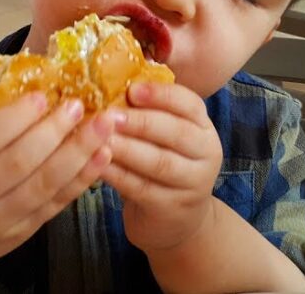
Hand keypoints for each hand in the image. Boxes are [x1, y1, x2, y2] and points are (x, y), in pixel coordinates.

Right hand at [0, 93, 117, 276]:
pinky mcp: (19, 236)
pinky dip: (81, 179)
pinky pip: (54, 205)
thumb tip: (23, 86)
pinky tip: (100, 156)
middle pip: (17, 164)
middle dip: (53, 132)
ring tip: (101, 127)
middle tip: (77, 105)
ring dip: (77, 154)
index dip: (15, 117)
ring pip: (42, 186)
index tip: (42, 95)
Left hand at [101, 83, 222, 251]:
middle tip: (109, 115)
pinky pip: (142, 188)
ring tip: (100, 139)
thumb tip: (109, 85)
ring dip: (128, 149)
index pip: (189, 104)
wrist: (177, 220)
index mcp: (203, 127)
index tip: (132, 89)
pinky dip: (118, 175)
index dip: (161, 95)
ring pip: (159, 162)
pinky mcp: (173, 207)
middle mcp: (206, 153)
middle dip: (141, 121)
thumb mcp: (164, 138)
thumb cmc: (163, 166)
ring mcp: (193, 183)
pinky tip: (98, 166)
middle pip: (176, 132)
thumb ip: (148, 114)